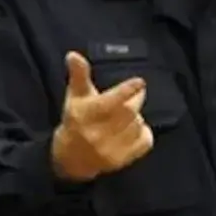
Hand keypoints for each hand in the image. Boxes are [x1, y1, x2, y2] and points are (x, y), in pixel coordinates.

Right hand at [51, 51, 153, 180]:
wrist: (71, 158)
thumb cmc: (75, 120)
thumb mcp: (75, 95)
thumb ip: (78, 74)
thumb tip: (73, 54)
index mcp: (86, 114)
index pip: (110, 101)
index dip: (126, 90)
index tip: (139, 82)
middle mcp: (97, 133)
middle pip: (129, 111)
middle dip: (135, 98)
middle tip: (136, 92)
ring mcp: (110, 149)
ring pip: (137, 125)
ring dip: (136, 116)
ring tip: (126, 114)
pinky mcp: (121, 160)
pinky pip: (144, 142)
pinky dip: (143, 132)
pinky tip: (133, 128)